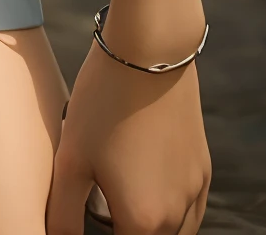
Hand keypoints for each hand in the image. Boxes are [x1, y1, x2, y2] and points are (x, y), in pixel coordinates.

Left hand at [46, 41, 210, 234]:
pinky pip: (190, 212)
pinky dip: (171, 215)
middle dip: (124, 231)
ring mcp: (194, 191)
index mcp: (143, 222)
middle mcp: (177, 215)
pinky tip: (147, 190)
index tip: (89, 213)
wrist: (150, 50)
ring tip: (119, 203)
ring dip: (149, 229)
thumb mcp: (71, 159)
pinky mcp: (203, 168)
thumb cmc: (104, 102)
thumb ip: (63, 214)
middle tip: (99, 208)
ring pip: (175, 234)